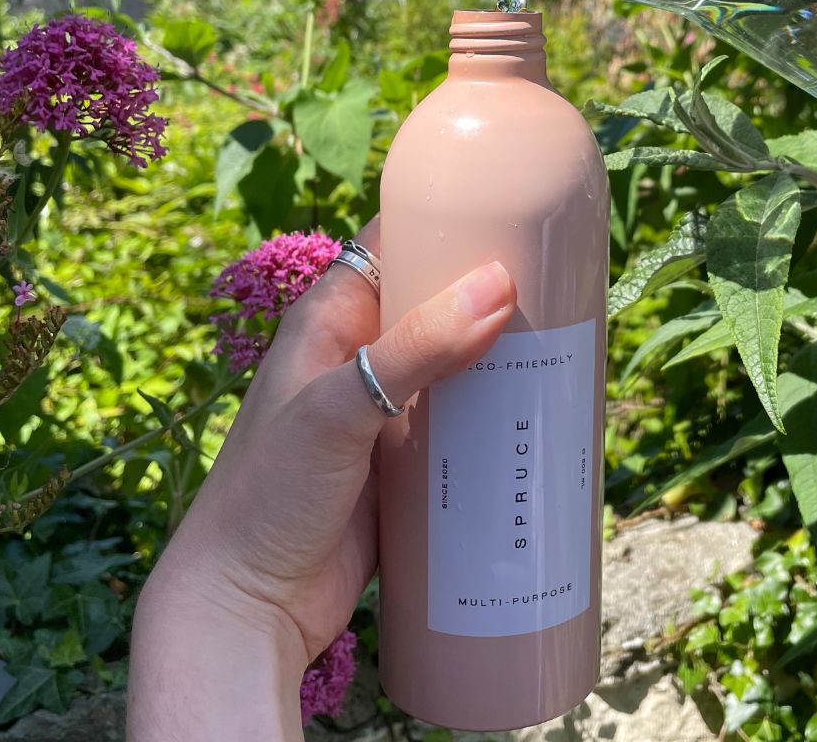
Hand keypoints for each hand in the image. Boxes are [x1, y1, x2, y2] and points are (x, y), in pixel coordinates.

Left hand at [127, 217, 515, 740]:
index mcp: (331, 319)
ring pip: (456, 362)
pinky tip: (540, 411)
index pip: (391, 243)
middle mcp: (360, 355)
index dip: (445, 220)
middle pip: (436, 301)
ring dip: (500, 356)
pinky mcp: (407, 459)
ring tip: (567, 341)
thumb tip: (498, 283)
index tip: (512, 208)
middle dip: (489, 292)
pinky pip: (461, 419)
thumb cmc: (270, 494)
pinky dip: (496, 412)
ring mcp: (386, 409)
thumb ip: (416, 348)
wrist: (249, 607)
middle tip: (561, 282)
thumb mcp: (340, 409)